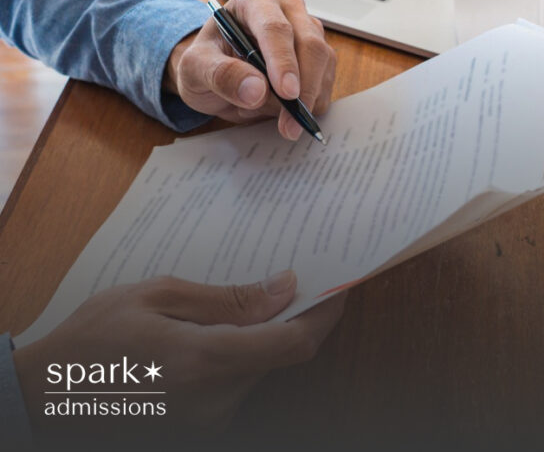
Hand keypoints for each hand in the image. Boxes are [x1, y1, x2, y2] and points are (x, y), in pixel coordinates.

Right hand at [13, 271, 346, 442]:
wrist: (46, 393)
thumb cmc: (94, 338)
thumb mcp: (158, 296)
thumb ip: (228, 298)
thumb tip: (283, 289)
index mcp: (205, 360)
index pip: (294, 343)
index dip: (325, 314)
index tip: (338, 286)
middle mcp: (215, 397)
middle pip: (284, 355)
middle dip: (299, 317)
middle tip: (301, 280)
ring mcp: (209, 416)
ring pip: (264, 368)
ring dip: (270, 335)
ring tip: (256, 298)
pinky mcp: (202, 422)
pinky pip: (241, 381)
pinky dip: (246, 352)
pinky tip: (227, 328)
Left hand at [165, 0, 336, 139]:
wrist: (215, 71)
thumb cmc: (206, 62)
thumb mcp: (194, 69)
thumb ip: (220, 75)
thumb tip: (256, 90)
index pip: (275, 28)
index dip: (283, 62)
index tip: (287, 94)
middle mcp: (287, 9)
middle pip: (310, 45)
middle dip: (303, 89)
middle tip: (288, 124)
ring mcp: (308, 30)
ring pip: (323, 65)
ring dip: (304, 99)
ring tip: (266, 112)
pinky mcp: (321, 55)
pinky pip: (327, 83)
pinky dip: (309, 103)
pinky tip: (281, 109)